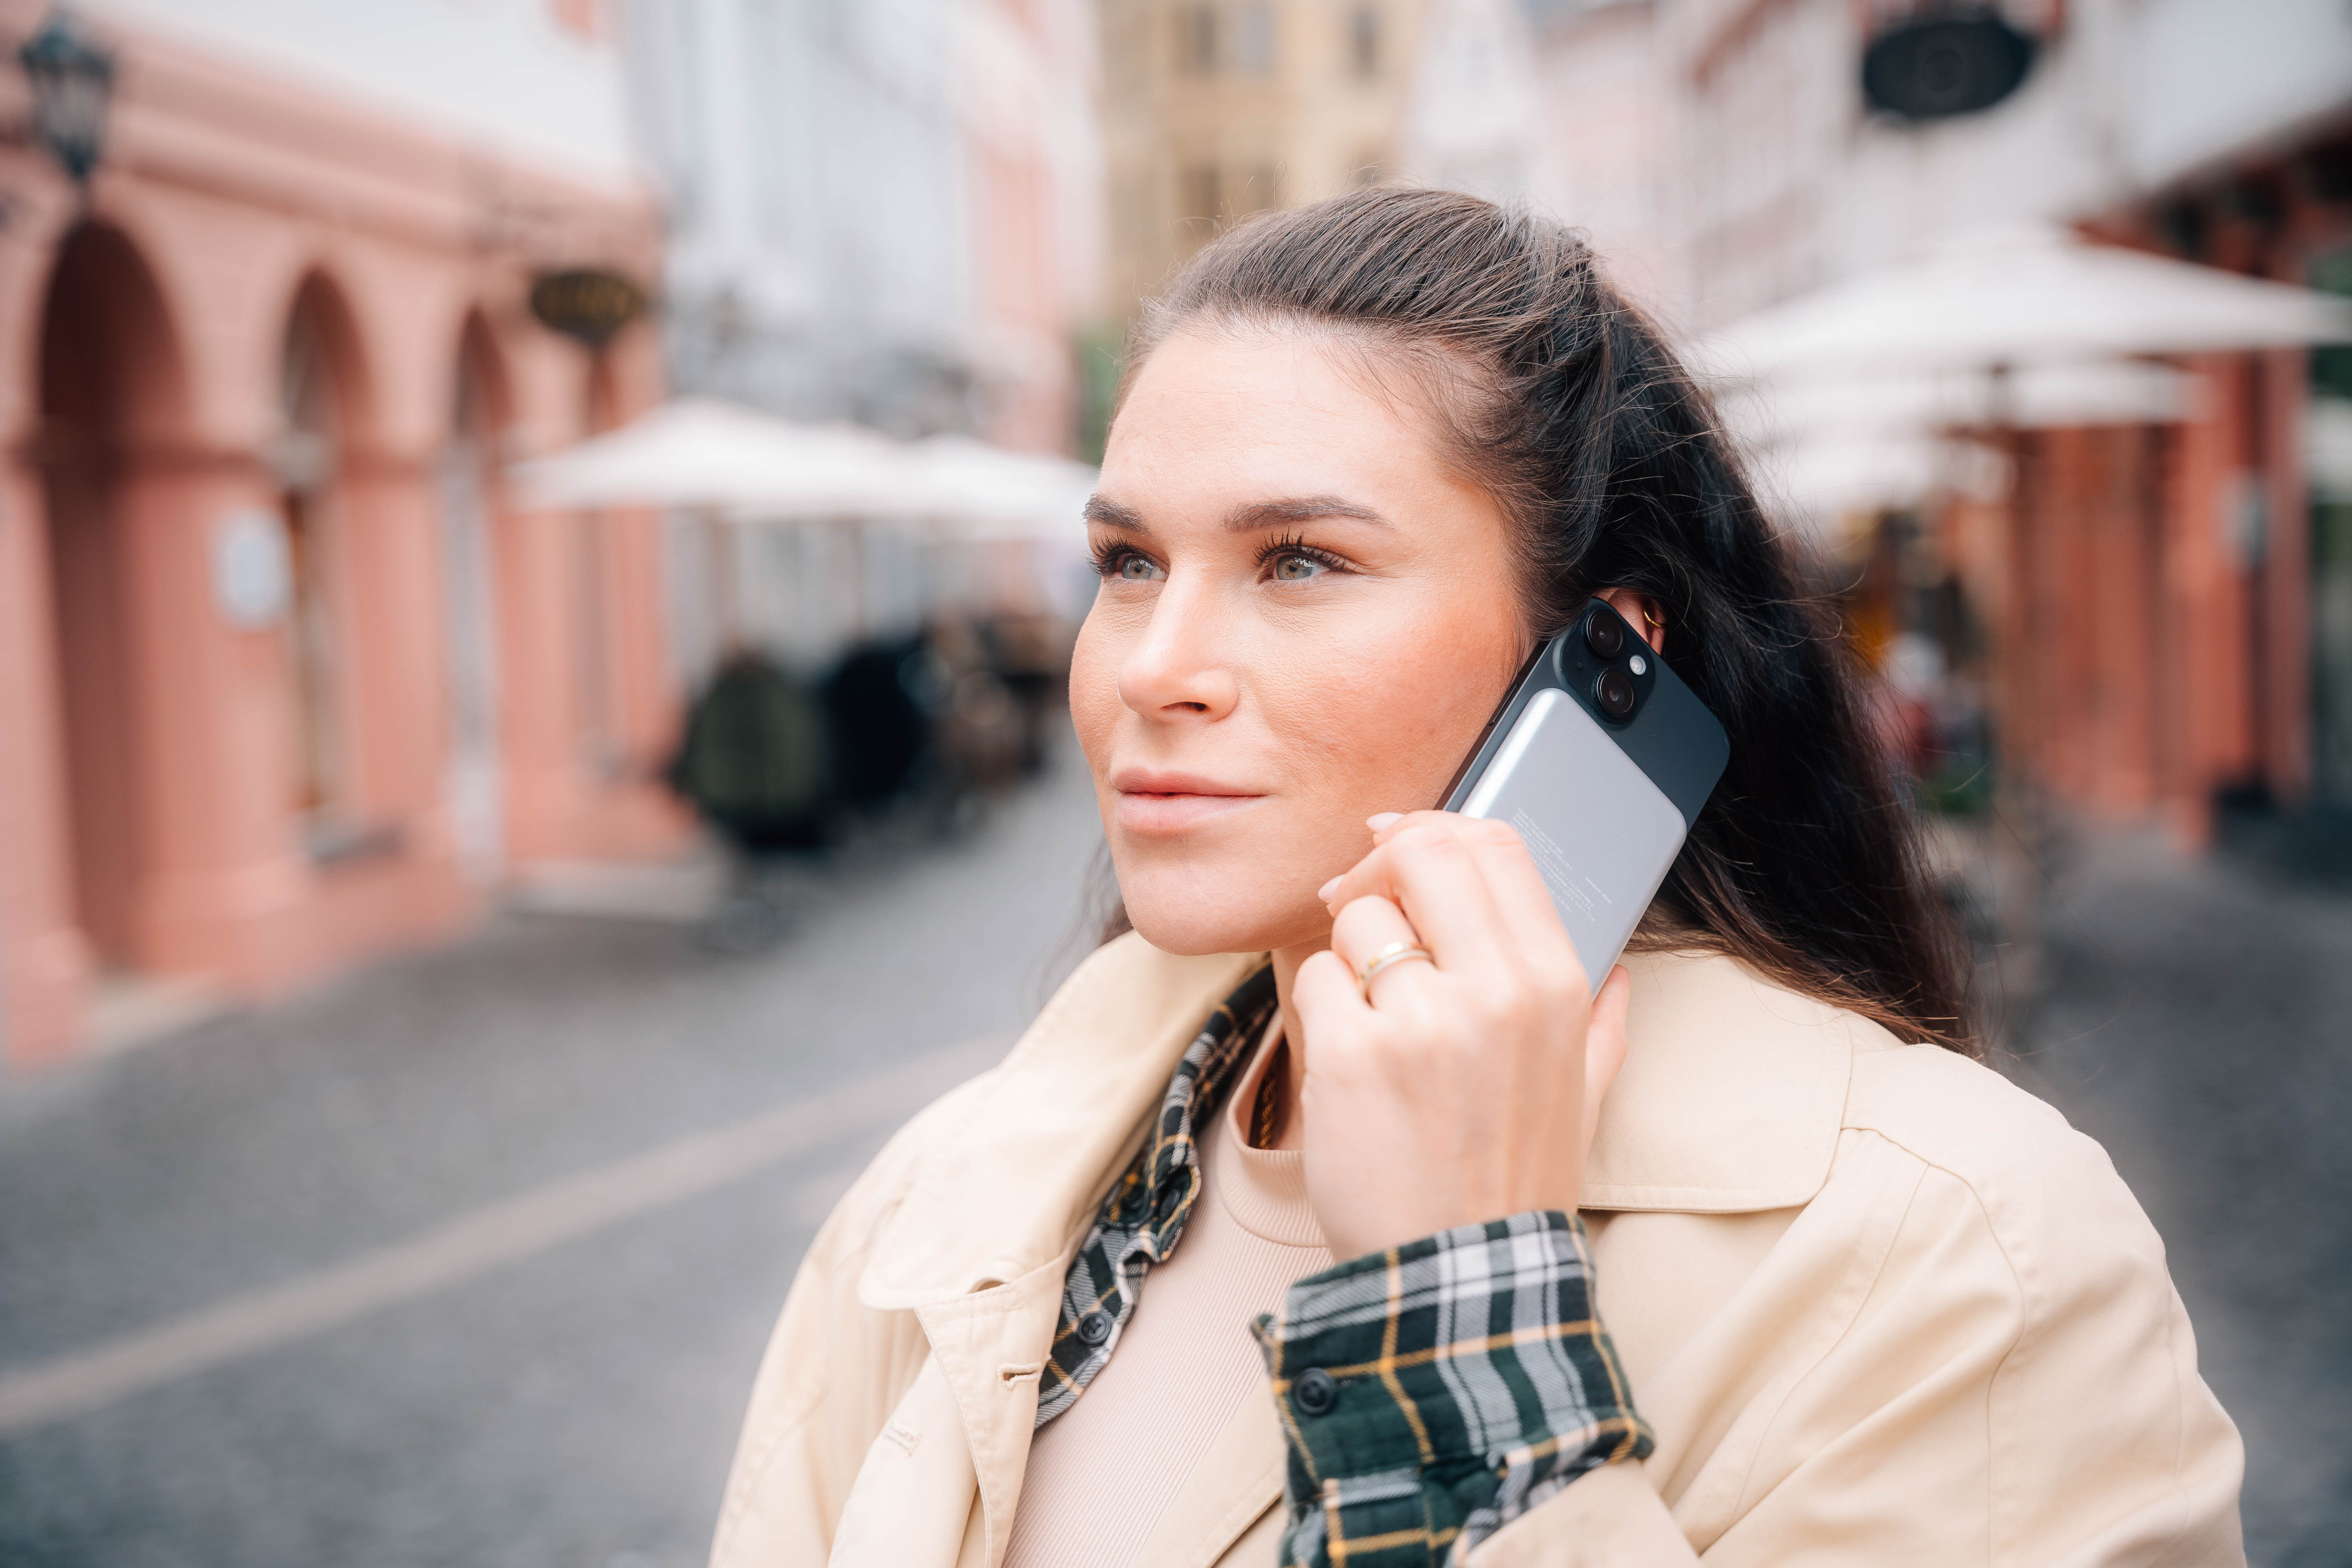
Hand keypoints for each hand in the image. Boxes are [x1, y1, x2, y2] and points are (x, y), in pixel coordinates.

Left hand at [1291, 810, 1631, 1261]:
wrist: (1462, 1275)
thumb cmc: (1513, 1182)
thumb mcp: (1584, 1096)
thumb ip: (1604, 1022)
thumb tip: (1620, 971)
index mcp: (1553, 984)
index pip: (1494, 846)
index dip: (1434, 828)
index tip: (1397, 842)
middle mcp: (1494, 990)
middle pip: (1420, 854)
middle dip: (1375, 866)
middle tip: (1355, 900)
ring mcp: (1421, 1021)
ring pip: (1355, 920)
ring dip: (1346, 956)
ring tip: (1366, 1017)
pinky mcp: (1352, 1055)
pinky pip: (1315, 980)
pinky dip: (1320, 1008)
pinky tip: (1345, 1055)